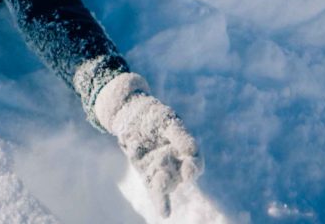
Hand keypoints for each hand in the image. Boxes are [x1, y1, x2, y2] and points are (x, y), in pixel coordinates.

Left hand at [97, 75, 201, 216]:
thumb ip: (179, 135)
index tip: (190, 167)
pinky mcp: (147, 174)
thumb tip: (191, 153)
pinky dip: (159, 200)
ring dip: (166, 189)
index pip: (195, 161)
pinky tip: (165, 212)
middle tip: (181, 177)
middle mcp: (175, 163)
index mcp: (184, 149)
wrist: (129, 113)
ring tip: (164, 196)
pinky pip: (153, 188)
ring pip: (167, 184)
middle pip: (181, 175)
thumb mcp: (166, 120)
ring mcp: (161, 170)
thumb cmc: (153, 115)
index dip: (194, 166)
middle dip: (179, 177)